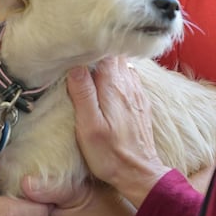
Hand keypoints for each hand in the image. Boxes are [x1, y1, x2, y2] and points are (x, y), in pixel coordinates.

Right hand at [66, 57, 171, 208]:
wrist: (140, 173)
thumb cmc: (110, 154)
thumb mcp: (89, 127)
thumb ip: (83, 94)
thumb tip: (75, 66)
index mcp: (113, 87)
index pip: (104, 52)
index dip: (91, 44)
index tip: (76, 42)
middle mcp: (128, 84)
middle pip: (115, 54)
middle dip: (100, 48)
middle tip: (81, 49)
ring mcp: (137, 92)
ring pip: (124, 63)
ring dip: (109, 59)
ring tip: (93, 60)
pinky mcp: (140, 102)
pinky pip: (130, 76)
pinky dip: (119, 72)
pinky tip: (109, 78)